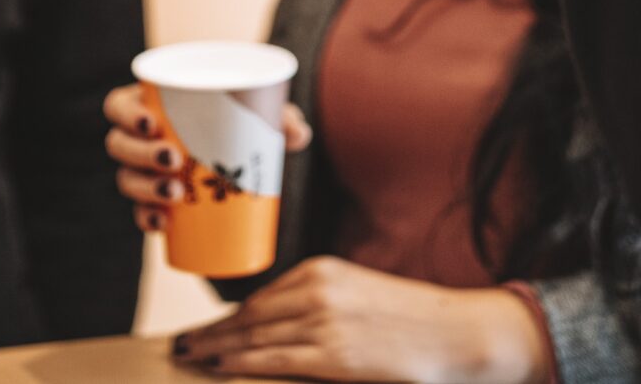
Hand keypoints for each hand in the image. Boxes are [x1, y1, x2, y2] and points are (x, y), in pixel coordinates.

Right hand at [101, 84, 310, 233]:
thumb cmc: (236, 122)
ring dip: (145, 188)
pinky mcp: (151, 201)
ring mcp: (141, 172)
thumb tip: (299, 134)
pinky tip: (163, 224)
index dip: (126, 114)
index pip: (118, 106)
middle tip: (174, 159)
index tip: (152, 122)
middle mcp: (137, 140)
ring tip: (176, 194)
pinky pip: (139, 213)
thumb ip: (277, 116)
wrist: (233, 158)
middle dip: (141, 154)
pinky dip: (148, 219)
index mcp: (149, 106)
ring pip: (126, 180)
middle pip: (118, 146)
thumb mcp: (254, 114)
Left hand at [173, 257, 547, 383]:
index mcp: (322, 271)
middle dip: (209, 333)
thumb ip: (320, 306)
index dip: (225, 318)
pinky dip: (241, 363)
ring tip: (188, 357)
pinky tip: (218, 368)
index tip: (202, 330)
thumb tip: (278, 329)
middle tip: (179, 345)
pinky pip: (274, 360)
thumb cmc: (414, 321)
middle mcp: (318, 290)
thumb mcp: (360, 296)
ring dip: (214, 349)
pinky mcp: (335, 354)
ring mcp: (324, 322)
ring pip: (253, 338)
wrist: (461, 333)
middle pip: (248, 317)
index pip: (259, 298)